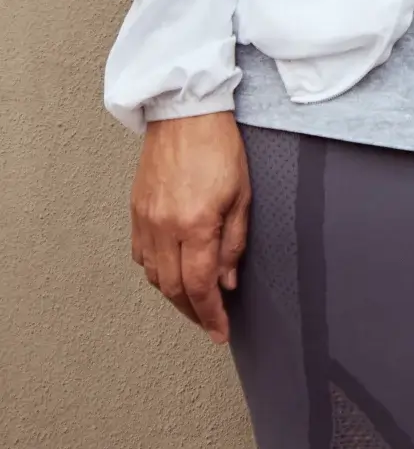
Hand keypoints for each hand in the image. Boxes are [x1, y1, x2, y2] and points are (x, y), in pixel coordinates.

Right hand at [130, 111, 250, 341]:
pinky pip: (141, 256)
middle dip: (193, 312)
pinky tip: (173, 274)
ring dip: (175, 295)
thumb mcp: (242, 196)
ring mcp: (145, 222)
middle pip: (174, 288)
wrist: (185, 116)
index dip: (211, 315)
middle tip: (211, 323)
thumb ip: (234, 243)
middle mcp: (164, 229)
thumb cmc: (220, 149)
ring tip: (196, 303)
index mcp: (195, 225)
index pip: (200, 286)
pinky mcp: (135, 213)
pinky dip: (157, 273)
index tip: (221, 332)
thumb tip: (227, 281)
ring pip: (154, 276)